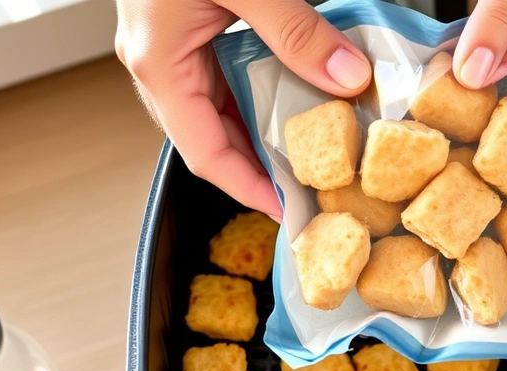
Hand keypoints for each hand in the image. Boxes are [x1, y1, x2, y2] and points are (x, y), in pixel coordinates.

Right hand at [115, 0, 371, 218]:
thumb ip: (295, 32)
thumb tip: (347, 78)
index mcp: (159, 64)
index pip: (205, 154)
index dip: (249, 189)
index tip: (292, 210)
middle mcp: (159, 61)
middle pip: (213, 136)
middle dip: (262, 162)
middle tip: (314, 180)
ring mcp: (170, 43)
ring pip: (221, 105)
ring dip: (263, 124)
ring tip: (313, 142)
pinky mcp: (187, 23)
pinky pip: (225, 72)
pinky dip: (260, 87)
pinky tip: (297, 87)